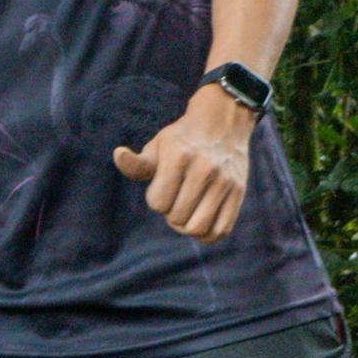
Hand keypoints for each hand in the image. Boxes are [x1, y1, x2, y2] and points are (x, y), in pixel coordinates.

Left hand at [112, 87, 256, 240]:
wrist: (222, 124)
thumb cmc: (181, 140)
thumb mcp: (157, 146)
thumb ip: (136, 163)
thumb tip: (118, 154)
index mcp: (178, 157)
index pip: (158, 203)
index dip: (155, 199)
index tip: (162, 187)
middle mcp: (204, 169)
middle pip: (177, 218)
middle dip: (170, 212)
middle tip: (176, 198)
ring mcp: (224, 181)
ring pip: (198, 229)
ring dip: (187, 226)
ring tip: (187, 212)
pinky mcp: (239, 191)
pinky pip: (221, 230)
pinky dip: (207, 234)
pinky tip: (201, 220)